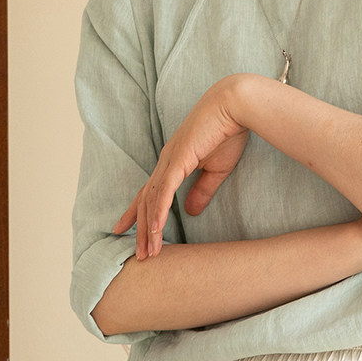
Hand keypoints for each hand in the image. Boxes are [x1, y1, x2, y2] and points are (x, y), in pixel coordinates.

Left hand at [114, 74, 252, 259]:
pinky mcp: (178, 160)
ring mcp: (169, 160)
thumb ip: (202, 190)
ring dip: (148, 228)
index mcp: (173, 162)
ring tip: (148, 253)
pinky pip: (164, 192)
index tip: (125, 230)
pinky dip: (157, 212)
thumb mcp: (216, 169)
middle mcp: (166, 161)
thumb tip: (189, 211)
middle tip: (138, 254)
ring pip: (152, 200)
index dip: (137, 212)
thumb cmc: (228, 132)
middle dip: (140, 229)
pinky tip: (153, 230)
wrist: (235, 106)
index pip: (150, 191)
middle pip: (146, 200)